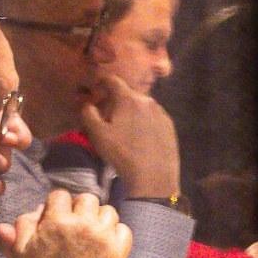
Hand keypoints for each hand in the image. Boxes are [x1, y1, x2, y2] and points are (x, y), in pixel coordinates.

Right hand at [0, 189, 132, 257]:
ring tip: (91, 236)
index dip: (56, 207)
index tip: (56, 220)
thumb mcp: (20, 254)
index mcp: (57, 221)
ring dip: (99, 220)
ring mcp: (104, 237)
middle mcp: (83, 224)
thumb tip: (23, 213)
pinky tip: (105, 245)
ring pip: (108, 212)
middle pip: (87, 199)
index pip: (60, 195)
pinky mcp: (119, 252)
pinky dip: (116, 234)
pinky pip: (124, 230)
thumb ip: (20, 228)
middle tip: (75, 227)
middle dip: (79, 210)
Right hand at [80, 73, 180, 198]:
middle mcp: (148, 100)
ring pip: (142, 105)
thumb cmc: (122, 154)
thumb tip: (87, 104)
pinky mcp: (170, 127)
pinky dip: (145, 121)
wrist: (154, 177)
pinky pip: (153, 117)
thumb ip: (88, 114)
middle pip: (128, 94)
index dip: (102, 82)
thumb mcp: (98, 134)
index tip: (96, 87)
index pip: (113, 80)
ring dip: (132, 110)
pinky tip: (141, 136)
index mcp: (128, 98)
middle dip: (117, 99)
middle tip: (109, 112)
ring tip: (125, 126)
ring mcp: (162, 113)